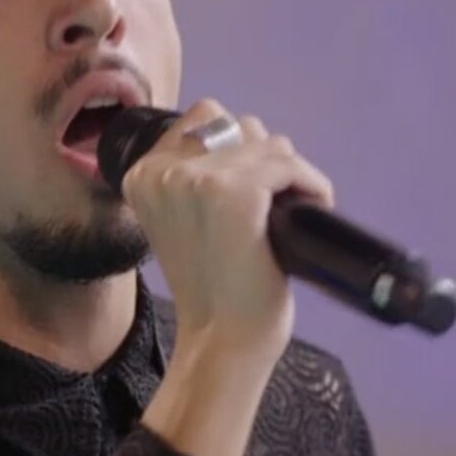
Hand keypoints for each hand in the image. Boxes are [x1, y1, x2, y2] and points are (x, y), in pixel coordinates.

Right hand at [122, 99, 335, 455]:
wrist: (222, 338)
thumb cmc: (211, 286)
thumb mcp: (184, 218)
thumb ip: (197, 175)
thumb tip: (253, 131)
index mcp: (140, 175)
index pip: (203, 117)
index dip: (236, 149)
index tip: (253, 189)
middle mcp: (163, 171)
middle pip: (238, 126)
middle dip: (263, 159)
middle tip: (274, 204)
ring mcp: (199, 180)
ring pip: (269, 144)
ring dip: (289, 173)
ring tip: (292, 210)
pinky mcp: (237, 193)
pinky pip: (291, 165)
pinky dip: (312, 184)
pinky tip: (315, 208)